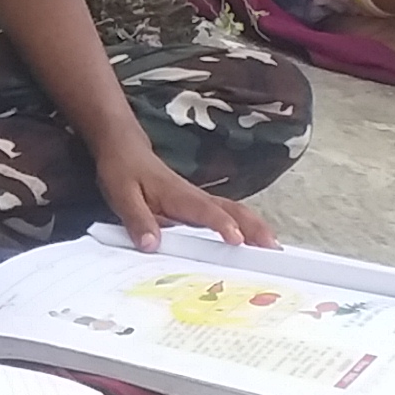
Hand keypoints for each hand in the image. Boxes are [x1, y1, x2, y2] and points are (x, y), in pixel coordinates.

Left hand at [96, 143, 268, 252]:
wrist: (124, 146)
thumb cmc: (123, 169)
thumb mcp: (121, 195)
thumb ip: (137, 219)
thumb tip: (151, 245)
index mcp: (177, 195)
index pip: (204, 211)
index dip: (221, 225)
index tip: (237, 240)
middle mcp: (194, 196)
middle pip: (232, 209)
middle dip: (254, 227)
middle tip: (273, 248)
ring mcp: (199, 199)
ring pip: (234, 210)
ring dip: (255, 226)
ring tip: (273, 247)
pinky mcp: (198, 203)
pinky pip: (227, 213)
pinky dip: (246, 225)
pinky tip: (254, 241)